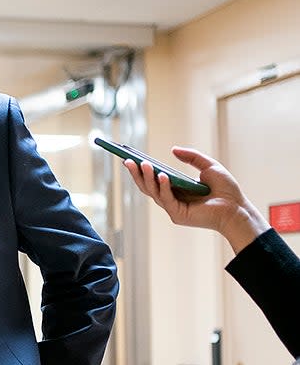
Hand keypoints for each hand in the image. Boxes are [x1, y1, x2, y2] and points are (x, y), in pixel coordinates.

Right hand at [123, 146, 269, 252]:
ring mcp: (173, 208)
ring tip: (142, 164)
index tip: (130, 158)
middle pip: (147, 186)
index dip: (141, 169)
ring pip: (153, 192)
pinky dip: (163, 187)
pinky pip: (166, 199)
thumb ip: (191, 157)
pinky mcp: (178, 215)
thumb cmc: (225, 190)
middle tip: (127, 160)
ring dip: (147, 177)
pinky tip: (162, 176)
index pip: (153, 178)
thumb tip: (172, 150)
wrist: (237, 208)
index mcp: (175, 188)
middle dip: (137, 173)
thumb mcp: (208, 166)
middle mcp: (171, 198)